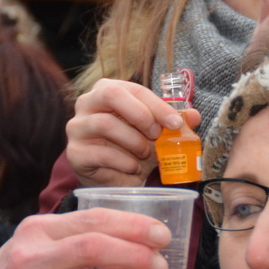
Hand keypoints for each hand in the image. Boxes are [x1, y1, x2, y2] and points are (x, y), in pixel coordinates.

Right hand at [0, 208, 169, 268]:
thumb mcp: (37, 240)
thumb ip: (76, 233)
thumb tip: (136, 235)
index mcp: (39, 230)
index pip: (92, 220)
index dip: (133, 226)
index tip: (161, 235)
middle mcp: (34, 258)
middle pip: (93, 249)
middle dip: (135, 256)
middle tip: (160, 266)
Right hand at [66, 78, 196, 187]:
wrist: (116, 179)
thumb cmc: (134, 149)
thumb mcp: (158, 134)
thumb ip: (175, 123)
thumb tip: (194, 116)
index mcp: (108, 90)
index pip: (133, 89)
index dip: (157, 105)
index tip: (176, 124)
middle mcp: (87, 103)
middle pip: (110, 94)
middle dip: (139, 114)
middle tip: (156, 134)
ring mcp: (77, 128)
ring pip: (104, 124)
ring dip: (133, 141)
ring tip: (145, 154)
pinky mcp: (74, 153)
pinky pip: (100, 153)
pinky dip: (123, 161)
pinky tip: (133, 168)